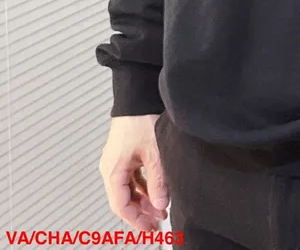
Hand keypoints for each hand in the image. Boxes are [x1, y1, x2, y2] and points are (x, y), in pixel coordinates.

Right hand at [98, 115, 168, 230]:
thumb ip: (157, 180)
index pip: (120, 204)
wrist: (138, 97)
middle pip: (123, 198)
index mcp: (113, 169)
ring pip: (128, 188)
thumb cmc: (141, 119)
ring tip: (160, 208)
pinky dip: (143, 186)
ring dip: (143, 199)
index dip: (135, 220)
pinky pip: (132, 177)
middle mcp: (111, 167)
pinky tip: (155, 191)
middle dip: (140, 212)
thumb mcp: (154, 152)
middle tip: (157, 222)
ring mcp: (118, 160)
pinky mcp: (125, 153)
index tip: (148, 228)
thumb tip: (160, 204)